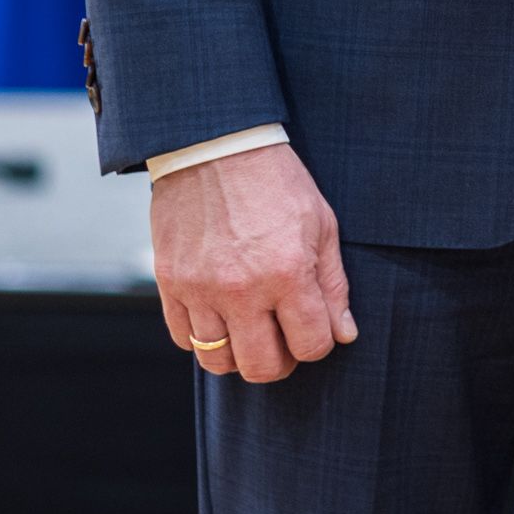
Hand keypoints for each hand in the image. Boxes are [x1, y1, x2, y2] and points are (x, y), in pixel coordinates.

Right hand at [151, 141, 355, 382]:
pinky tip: (220, 315)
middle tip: (284, 340)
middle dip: (281, 361)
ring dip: (240, 354)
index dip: (319, 344)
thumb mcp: (321, 224)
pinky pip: (183, 339)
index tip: (315, 330)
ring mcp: (200, 290)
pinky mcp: (169, 284)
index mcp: (288, 273)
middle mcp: (241, 289)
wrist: (214, 145)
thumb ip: (332, 285)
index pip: (310, 346)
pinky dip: (203, 338)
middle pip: (263, 367)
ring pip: (218, 362)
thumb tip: (344, 334)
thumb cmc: (276, 181)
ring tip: (251, 329)